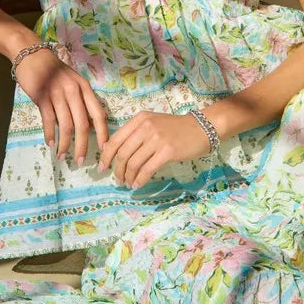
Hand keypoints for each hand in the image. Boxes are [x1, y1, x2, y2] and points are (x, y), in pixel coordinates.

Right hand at [14, 45, 108, 163]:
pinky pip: (48, 120)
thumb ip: (81, 101)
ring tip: (63, 156)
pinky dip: (49, 134)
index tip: (105, 149)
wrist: (32, 55)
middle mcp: (74, 91)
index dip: (103, 132)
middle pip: (82, 124)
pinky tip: (50, 144)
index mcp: (85, 88)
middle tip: (81, 161)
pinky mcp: (42, 97)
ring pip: (65, 125)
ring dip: (65, 144)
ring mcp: (58, 93)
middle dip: (83, 145)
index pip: (99, 114)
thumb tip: (89, 127)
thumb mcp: (73, 83)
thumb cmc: (54, 71)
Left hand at [97, 111, 211, 188]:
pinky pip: (147, 169)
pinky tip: (137, 184)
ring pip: (133, 163)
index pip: (115, 139)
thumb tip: (114, 153)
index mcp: (139, 119)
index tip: (103, 167)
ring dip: (127, 177)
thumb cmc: (175, 128)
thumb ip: (135, 133)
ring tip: (128, 183)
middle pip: (122, 153)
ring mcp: (156, 138)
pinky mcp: (167, 151)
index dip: (106, 155)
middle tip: (117, 179)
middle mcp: (146, 127)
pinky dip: (139, 179)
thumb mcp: (152, 123)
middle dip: (116, 170)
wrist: (200, 127)